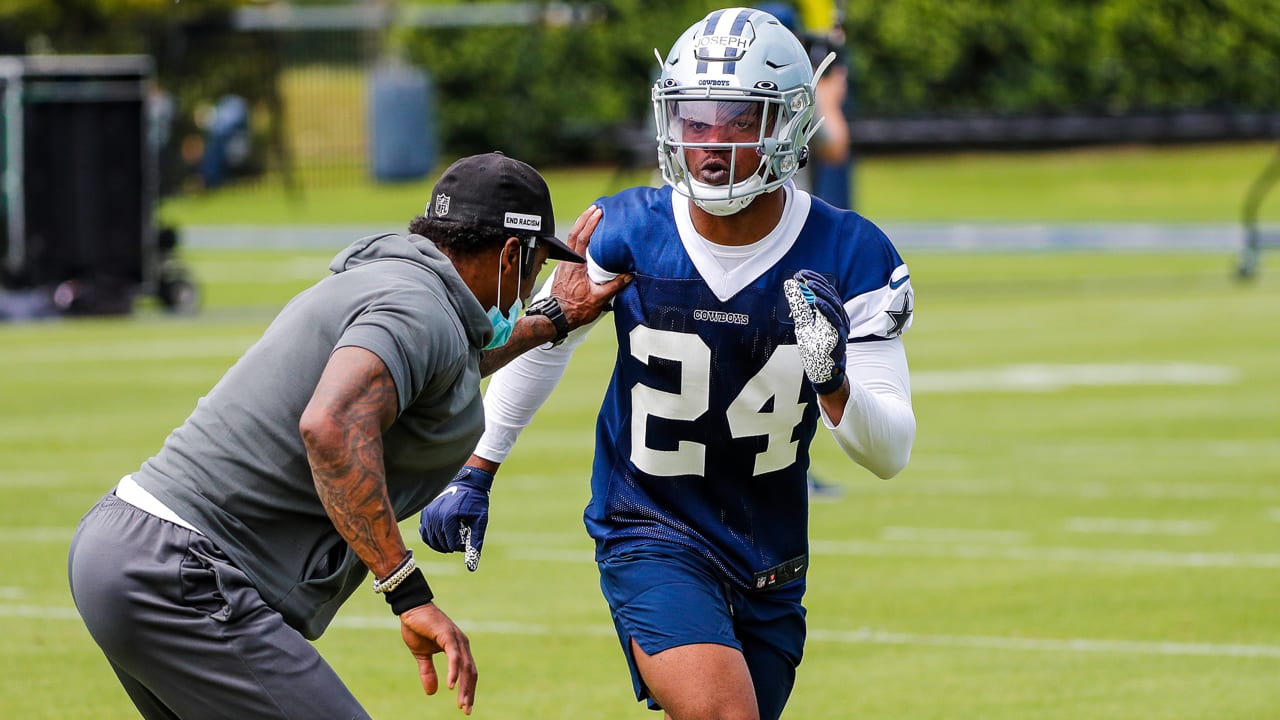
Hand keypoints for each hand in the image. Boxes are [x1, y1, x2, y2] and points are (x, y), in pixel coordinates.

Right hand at [400, 603, 476, 714]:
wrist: (410, 609)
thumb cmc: (417, 628)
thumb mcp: (422, 655)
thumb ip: (428, 672)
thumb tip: (432, 692)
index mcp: (458, 648)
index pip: (468, 672)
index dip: (468, 690)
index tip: (465, 707)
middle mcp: (461, 644)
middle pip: (471, 672)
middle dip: (469, 692)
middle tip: (466, 710)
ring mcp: (457, 639)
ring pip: (465, 667)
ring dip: (464, 686)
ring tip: (462, 703)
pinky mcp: (448, 635)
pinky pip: (454, 656)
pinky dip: (454, 671)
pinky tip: (451, 685)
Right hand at [419, 466, 491, 570]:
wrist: (468, 482)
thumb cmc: (476, 502)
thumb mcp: (480, 522)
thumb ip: (475, 544)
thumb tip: (471, 567)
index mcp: (450, 517)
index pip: (451, 544)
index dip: (461, 546)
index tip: (467, 538)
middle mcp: (436, 515)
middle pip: (441, 543)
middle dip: (451, 545)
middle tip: (460, 538)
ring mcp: (428, 513)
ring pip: (431, 539)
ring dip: (441, 543)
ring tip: (452, 537)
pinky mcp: (425, 512)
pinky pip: (424, 532)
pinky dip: (432, 538)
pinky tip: (441, 536)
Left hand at [551, 205, 632, 329]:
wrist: (557, 317)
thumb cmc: (575, 309)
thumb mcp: (599, 298)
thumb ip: (615, 285)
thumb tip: (629, 275)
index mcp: (576, 265)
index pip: (582, 238)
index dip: (590, 223)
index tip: (599, 212)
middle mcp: (569, 262)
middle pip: (574, 233)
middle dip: (584, 218)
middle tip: (594, 208)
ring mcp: (565, 265)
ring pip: (571, 240)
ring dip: (580, 227)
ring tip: (590, 218)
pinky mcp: (564, 270)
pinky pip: (571, 248)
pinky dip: (578, 238)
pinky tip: (585, 239)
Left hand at [783, 269, 848, 394]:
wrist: (822, 372)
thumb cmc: (816, 349)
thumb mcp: (803, 324)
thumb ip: (799, 306)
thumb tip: (790, 287)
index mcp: (831, 314)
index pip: (826, 292)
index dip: (815, 281)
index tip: (801, 274)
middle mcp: (838, 319)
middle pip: (832, 296)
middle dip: (817, 284)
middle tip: (803, 276)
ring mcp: (840, 328)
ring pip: (835, 305)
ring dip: (822, 293)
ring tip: (809, 284)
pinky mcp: (838, 339)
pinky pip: (835, 321)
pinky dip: (826, 310)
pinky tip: (817, 302)